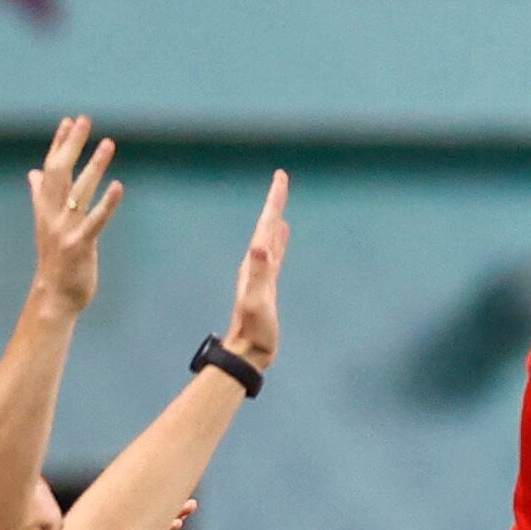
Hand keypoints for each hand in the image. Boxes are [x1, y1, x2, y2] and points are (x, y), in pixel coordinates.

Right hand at [27, 116, 122, 314]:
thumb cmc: (55, 261)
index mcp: (45, 208)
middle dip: (72, 145)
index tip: (68, 122)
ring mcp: (65, 229)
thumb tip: (33, 174)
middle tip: (84, 120)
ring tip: (108, 144)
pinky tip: (119, 186)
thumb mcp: (45, 224)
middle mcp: (52, 214)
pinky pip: (95, 220)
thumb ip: (40, 197)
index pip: (50, 169)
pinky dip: (107, 203)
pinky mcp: (80, 245)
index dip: (59, 145)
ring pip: (80, 190)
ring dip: (94, 166)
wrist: (54, 296)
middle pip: (60, 172)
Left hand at [222, 170, 290, 369]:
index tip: (281, 178)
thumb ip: (258, 274)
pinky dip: (279, 238)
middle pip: (267, 225)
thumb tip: (260, 246)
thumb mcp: (257, 302)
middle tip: (281, 179)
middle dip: (275, 202)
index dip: (274, 202)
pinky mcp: (268, 282)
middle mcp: (255, 263)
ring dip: (275, 217)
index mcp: (255, 263)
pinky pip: (276, 252)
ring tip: (281, 201)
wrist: (248, 351)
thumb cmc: (255, 331)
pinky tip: (282, 233)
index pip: (266, 225)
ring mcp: (261, 272)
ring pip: (270, 236)